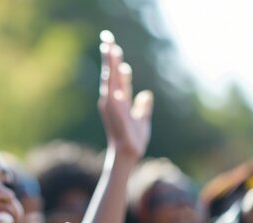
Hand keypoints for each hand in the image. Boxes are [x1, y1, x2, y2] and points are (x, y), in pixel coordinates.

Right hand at [98, 30, 152, 160]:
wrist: (129, 155)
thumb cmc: (133, 139)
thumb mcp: (142, 120)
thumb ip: (143, 106)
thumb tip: (146, 94)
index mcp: (119, 100)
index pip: (117, 76)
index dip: (116, 61)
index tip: (114, 45)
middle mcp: (113, 101)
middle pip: (111, 74)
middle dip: (109, 56)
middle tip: (106, 38)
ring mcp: (112, 108)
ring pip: (111, 82)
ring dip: (110, 66)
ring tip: (110, 49)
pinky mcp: (116, 117)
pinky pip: (116, 101)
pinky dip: (116, 91)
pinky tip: (119, 77)